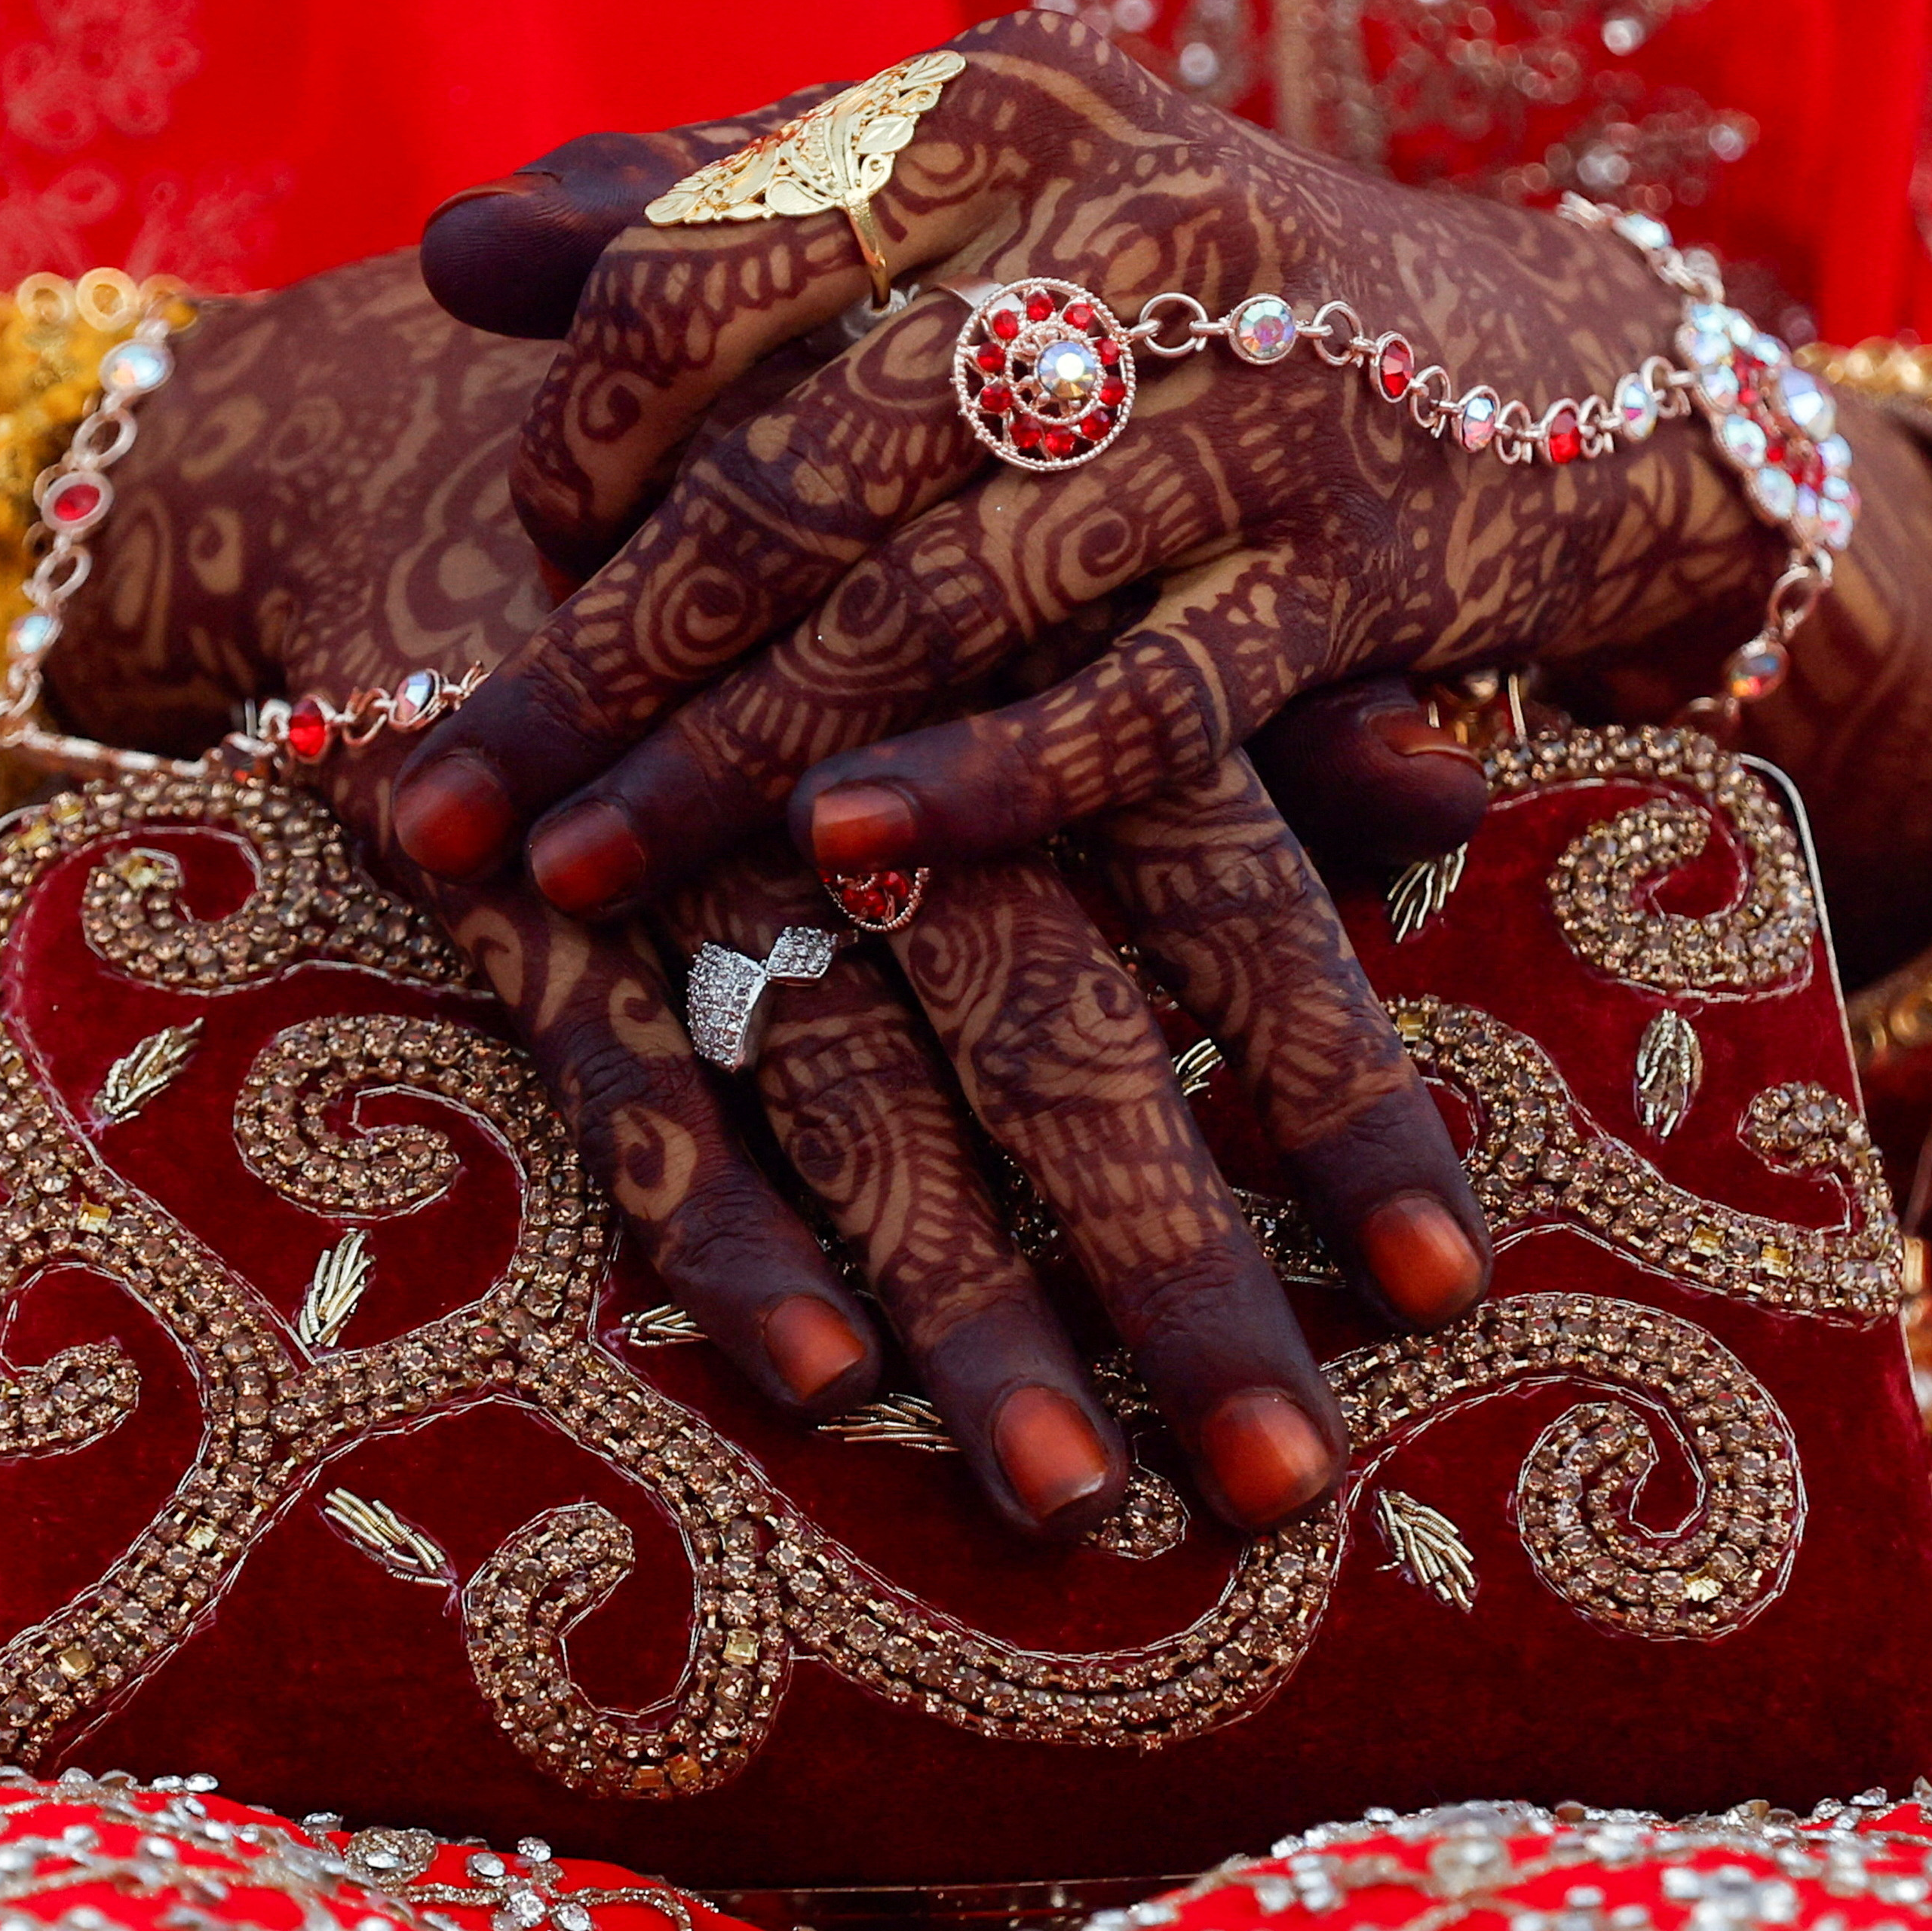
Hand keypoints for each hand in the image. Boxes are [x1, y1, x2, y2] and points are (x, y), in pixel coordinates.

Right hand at [43, 253, 1491, 1534]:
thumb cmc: (831, 529)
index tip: (1450, 1288)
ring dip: (960, 1293)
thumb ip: (1246, 691)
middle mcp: (885, 756)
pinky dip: (714, 1216)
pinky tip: (812, 1377)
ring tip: (1067, 1496)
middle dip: (1169, 1262)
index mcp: (1038, 664)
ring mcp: (694, 830)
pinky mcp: (526, 888)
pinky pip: (622, 1071)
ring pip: (851, 1078)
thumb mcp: (1041, 565)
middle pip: (1053, 1025)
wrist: (469, 433)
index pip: (1235, 895)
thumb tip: (1462, 789)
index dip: (1341, 1093)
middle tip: (1281, 1480)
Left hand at [401, 11, 1931, 974]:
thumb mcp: (980, 193)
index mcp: (997, 107)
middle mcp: (1128, 220)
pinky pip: (1145, 705)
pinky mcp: (1372, 562)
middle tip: (440, 804)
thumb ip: (724, 206)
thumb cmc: (1197, 293)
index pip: (698, 273)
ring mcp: (1263, 394)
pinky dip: (984, 785)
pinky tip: (838, 857)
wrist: (1579, 374)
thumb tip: (453, 252)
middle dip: (600, 658)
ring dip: (735, 759)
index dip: (574, 438)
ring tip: (577, 874)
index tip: (519, 565)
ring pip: (940, 601)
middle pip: (795, 468)